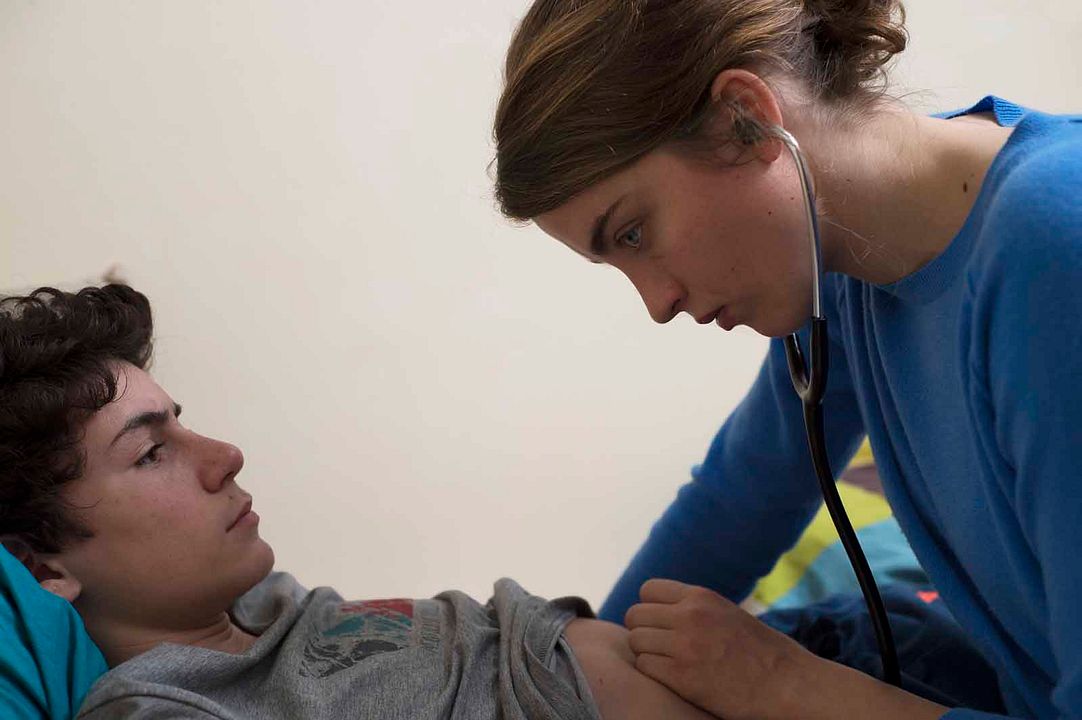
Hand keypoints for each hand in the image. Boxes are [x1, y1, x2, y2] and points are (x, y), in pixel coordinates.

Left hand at [624, 579, 813, 719]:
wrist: (787, 683)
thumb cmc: (761, 651)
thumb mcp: (726, 612)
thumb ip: (694, 607)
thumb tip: (660, 608)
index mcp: (701, 597)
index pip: (648, 590)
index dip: (650, 608)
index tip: (661, 624)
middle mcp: (689, 616)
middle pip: (635, 615)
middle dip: (644, 631)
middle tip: (660, 646)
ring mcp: (683, 646)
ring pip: (636, 641)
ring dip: (647, 653)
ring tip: (667, 662)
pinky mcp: (682, 676)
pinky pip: (644, 666)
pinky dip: (653, 672)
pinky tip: (672, 677)